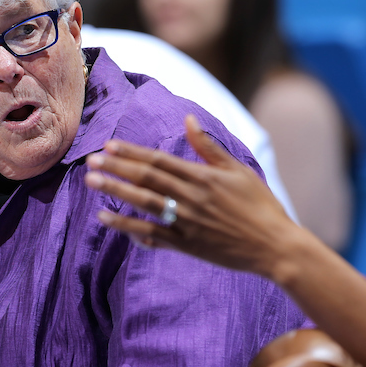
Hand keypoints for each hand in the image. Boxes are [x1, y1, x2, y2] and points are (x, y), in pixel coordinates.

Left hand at [83, 114, 299, 282]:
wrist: (274, 246)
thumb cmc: (260, 206)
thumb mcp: (237, 170)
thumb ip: (208, 147)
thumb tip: (188, 120)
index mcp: (203, 176)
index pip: (159, 160)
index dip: (132, 153)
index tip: (109, 146)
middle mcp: (191, 197)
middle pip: (146, 179)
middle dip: (116, 169)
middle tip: (90, 161)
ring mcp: (187, 222)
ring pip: (144, 204)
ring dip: (115, 192)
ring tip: (92, 183)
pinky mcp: (186, 244)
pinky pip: (151, 234)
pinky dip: (128, 228)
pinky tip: (107, 219)